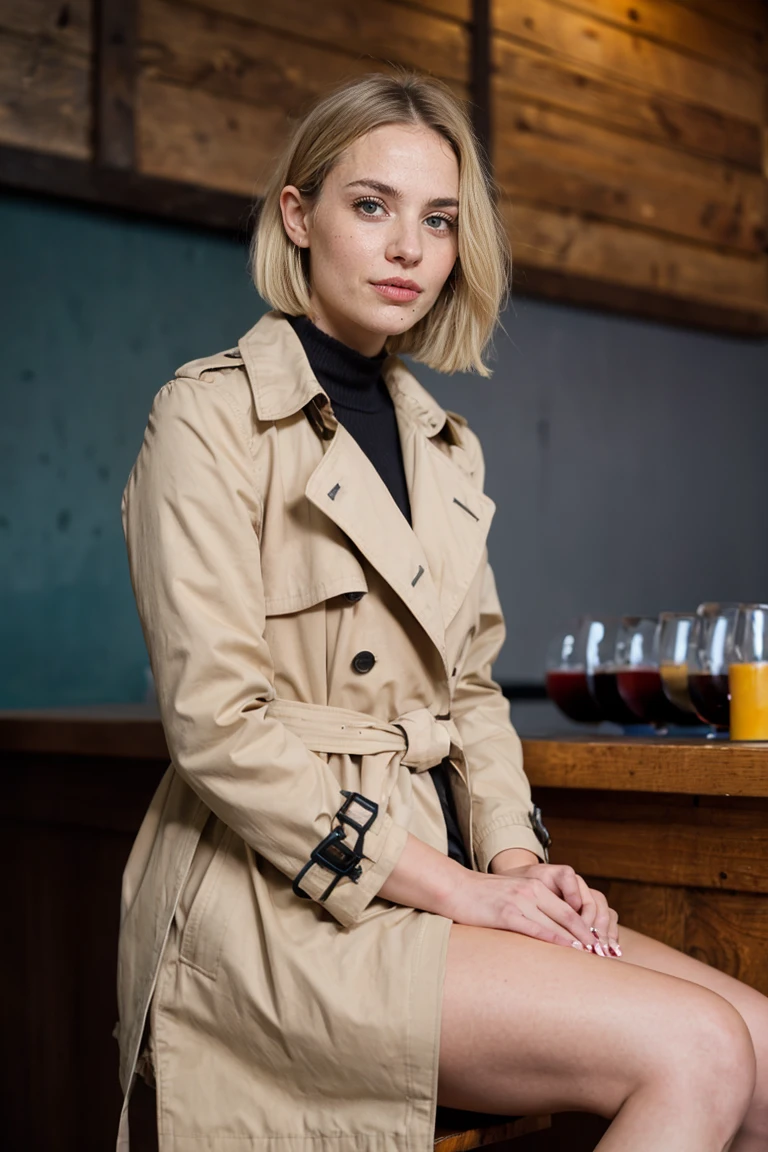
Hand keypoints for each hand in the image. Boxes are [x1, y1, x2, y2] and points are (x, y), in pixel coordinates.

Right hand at [440, 865, 601, 951]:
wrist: (454, 889)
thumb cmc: (481, 897)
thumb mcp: (512, 896)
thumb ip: (532, 909)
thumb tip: (550, 934)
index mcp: (536, 886)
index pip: (571, 910)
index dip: (588, 929)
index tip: (602, 946)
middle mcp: (532, 891)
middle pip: (570, 917)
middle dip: (590, 938)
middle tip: (606, 957)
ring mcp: (520, 902)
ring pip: (557, 924)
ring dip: (578, 944)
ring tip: (594, 960)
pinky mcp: (506, 914)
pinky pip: (535, 929)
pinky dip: (555, 941)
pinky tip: (567, 952)